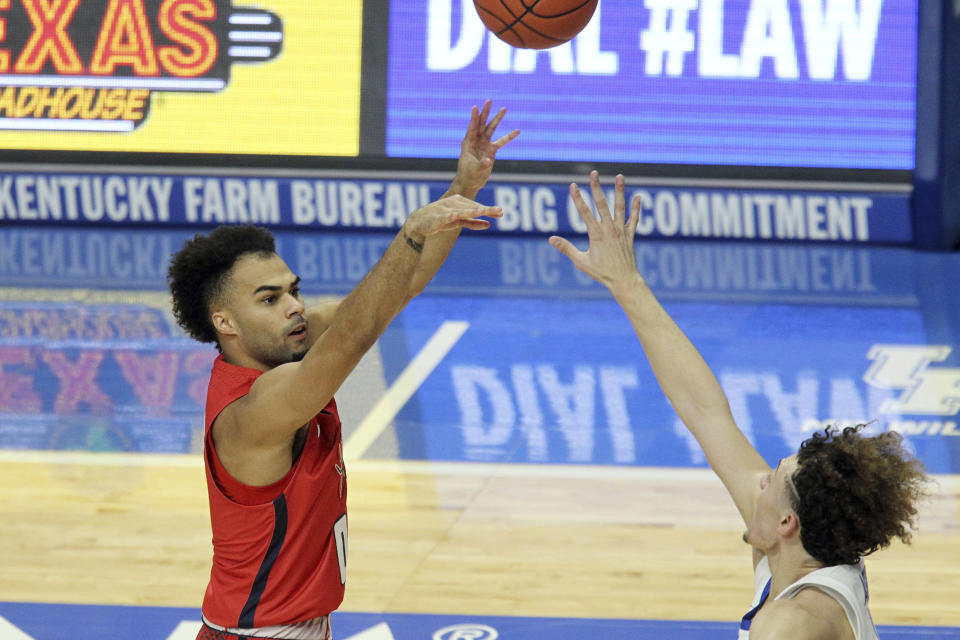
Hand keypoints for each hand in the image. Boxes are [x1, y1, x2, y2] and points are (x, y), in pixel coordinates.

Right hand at [404, 195, 502, 241]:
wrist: (418, 223)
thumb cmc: (440, 220)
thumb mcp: (458, 222)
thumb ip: (473, 222)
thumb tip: (488, 224)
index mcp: (459, 202)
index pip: (476, 206)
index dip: (488, 209)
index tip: (500, 212)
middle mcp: (453, 203)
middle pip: (472, 207)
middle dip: (485, 209)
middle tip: (499, 211)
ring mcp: (445, 210)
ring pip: (461, 210)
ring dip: (471, 210)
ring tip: (482, 210)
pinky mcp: (437, 218)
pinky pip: (446, 217)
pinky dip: (452, 215)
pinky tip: (457, 215)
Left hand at [451, 100, 519, 194]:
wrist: (471, 182)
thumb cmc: (468, 175)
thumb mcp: (475, 170)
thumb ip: (482, 164)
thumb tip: (489, 160)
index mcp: (468, 143)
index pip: (472, 127)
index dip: (474, 117)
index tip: (475, 107)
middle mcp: (476, 141)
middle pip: (481, 123)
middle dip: (485, 112)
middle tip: (489, 100)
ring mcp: (484, 144)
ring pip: (491, 129)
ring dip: (497, 119)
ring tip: (504, 108)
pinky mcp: (491, 150)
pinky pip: (501, 142)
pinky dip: (509, 137)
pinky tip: (517, 131)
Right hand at [549, 172, 642, 291]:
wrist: (623, 280)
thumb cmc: (601, 273)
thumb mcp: (581, 262)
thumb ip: (566, 248)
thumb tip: (551, 239)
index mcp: (596, 234)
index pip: (584, 212)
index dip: (578, 198)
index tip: (573, 185)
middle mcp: (609, 229)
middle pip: (602, 204)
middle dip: (597, 187)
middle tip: (594, 173)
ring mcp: (621, 231)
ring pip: (620, 207)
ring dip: (620, 191)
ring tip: (620, 176)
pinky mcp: (630, 235)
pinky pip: (634, 219)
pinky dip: (636, 208)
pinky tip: (638, 196)